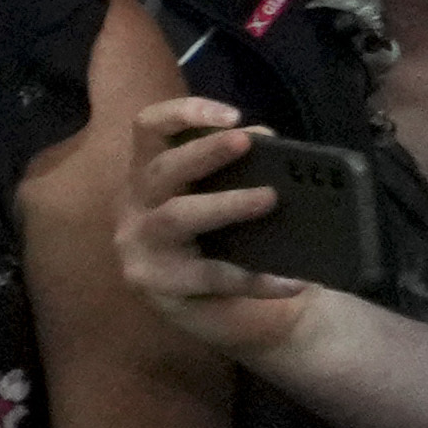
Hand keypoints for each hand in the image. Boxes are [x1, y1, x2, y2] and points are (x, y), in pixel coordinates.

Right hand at [115, 95, 310, 346]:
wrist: (232, 314)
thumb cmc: (231, 243)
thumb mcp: (230, 199)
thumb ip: (241, 173)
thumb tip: (275, 150)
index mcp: (151, 176)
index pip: (148, 129)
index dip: (183, 114)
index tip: (232, 115)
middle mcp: (134, 206)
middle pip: (161, 169)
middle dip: (204, 151)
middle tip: (248, 142)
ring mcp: (139, 248)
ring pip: (175, 217)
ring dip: (224, 203)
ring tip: (269, 198)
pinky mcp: (157, 288)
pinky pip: (208, 277)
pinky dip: (254, 277)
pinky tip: (292, 279)